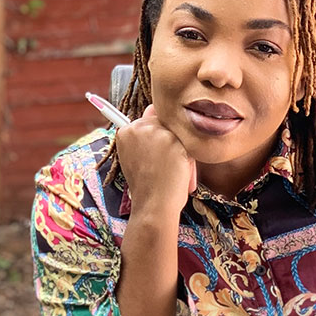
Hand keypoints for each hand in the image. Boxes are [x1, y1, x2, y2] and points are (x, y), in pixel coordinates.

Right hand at [115, 104, 196, 218]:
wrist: (153, 205)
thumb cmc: (149, 186)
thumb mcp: (139, 158)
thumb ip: (146, 138)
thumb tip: (152, 110)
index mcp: (126, 132)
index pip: (149, 120)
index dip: (157, 139)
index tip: (156, 156)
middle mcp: (138, 127)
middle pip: (166, 124)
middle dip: (171, 142)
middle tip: (164, 167)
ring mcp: (155, 131)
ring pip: (179, 134)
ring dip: (181, 152)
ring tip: (172, 172)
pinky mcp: (172, 139)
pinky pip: (189, 145)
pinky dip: (188, 161)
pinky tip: (179, 173)